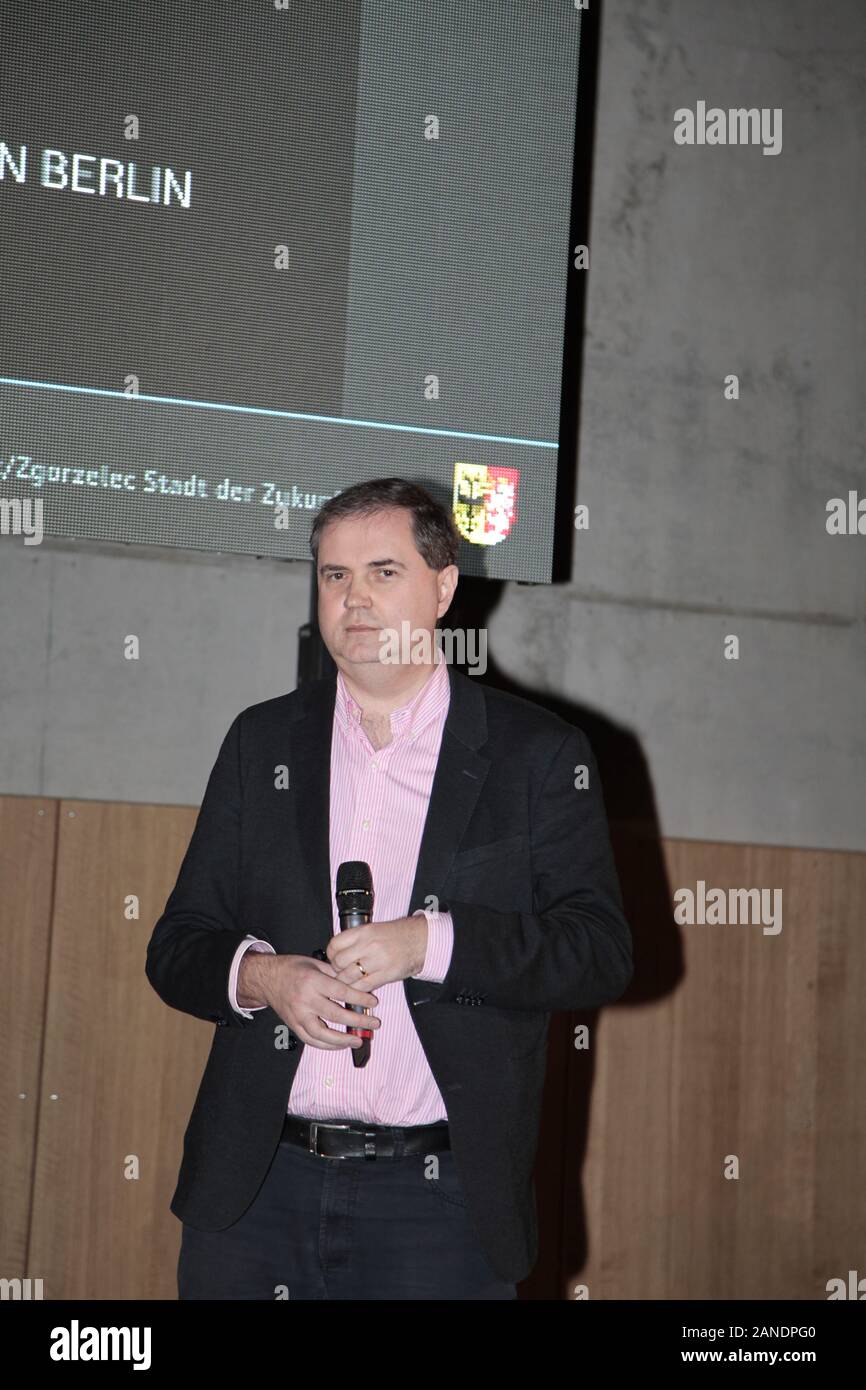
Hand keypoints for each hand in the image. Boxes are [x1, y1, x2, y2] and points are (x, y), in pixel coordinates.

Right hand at [250, 953, 382, 1050]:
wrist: (267, 978)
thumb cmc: (292, 968)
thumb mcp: (315, 963)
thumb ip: (335, 974)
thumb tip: (356, 983)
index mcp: (312, 981)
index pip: (341, 992)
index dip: (360, 998)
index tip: (373, 1003)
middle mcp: (304, 1000)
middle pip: (335, 1015)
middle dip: (357, 1021)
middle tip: (373, 1024)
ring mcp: (298, 1015)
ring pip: (322, 1034)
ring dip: (342, 1040)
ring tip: (358, 1040)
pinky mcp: (293, 1025)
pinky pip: (311, 1040)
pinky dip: (326, 1045)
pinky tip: (339, 1045)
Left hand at [326, 916, 427, 991]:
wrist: (420, 940)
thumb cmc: (397, 935)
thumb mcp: (373, 929)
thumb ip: (355, 940)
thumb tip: (336, 953)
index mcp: (364, 932)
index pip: (335, 945)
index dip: (331, 954)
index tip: (334, 958)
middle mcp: (369, 945)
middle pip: (339, 963)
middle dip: (337, 970)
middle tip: (341, 971)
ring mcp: (377, 961)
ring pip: (348, 977)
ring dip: (345, 982)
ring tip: (350, 980)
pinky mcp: (385, 975)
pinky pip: (362, 987)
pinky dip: (357, 989)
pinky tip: (360, 986)